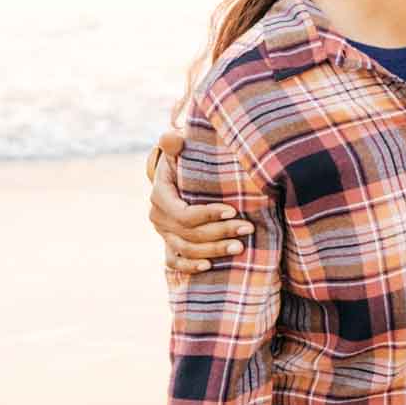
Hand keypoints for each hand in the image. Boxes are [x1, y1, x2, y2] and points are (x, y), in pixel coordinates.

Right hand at [149, 131, 253, 273]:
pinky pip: (175, 262)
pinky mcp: (169, 245)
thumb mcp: (180, 149)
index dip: (208, 214)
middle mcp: (158, 217)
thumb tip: (171, 138)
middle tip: (247, 229)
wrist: (178, 178)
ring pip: (187, 249)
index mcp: (160, 194)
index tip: (233, 210)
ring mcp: (163, 234)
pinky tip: (210, 266)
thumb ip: (176, 143)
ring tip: (240, 247)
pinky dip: (190, 267)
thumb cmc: (186, 161)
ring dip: (213, 250)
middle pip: (189, 233)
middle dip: (220, 232)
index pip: (183, 213)